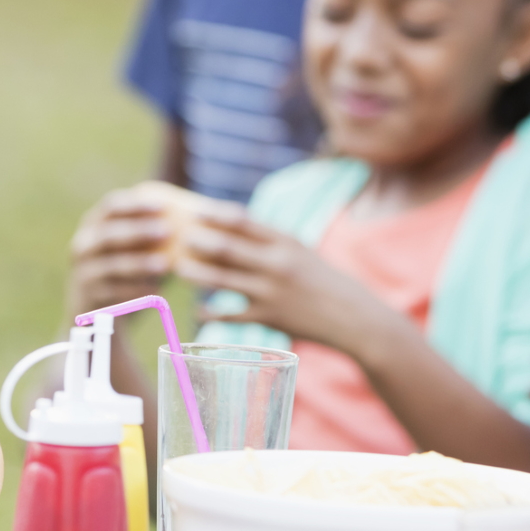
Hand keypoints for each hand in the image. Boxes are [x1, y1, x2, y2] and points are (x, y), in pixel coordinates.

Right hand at [66, 187, 171, 314]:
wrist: (96, 310)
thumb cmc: (124, 269)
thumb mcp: (131, 247)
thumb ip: (150, 232)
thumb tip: (190, 218)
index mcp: (93, 225)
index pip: (111, 206)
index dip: (136, 205)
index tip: (163, 206)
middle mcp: (83, 245)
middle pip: (109, 234)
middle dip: (138, 232)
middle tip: (167, 231)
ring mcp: (83, 272)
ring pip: (112, 265)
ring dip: (139, 264)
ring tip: (164, 264)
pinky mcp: (89, 297)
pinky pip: (114, 292)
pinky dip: (137, 290)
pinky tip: (158, 290)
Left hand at [173, 213, 387, 353]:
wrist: (351, 316)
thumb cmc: (319, 278)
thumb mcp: (298, 250)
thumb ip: (266, 240)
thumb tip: (223, 227)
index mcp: (285, 242)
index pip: (243, 221)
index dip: (215, 215)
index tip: (194, 211)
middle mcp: (277, 264)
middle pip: (227, 249)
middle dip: (198, 242)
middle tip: (178, 238)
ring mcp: (271, 292)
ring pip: (223, 281)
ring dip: (196, 274)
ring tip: (179, 268)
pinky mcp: (268, 319)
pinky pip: (231, 315)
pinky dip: (211, 312)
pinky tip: (199, 310)